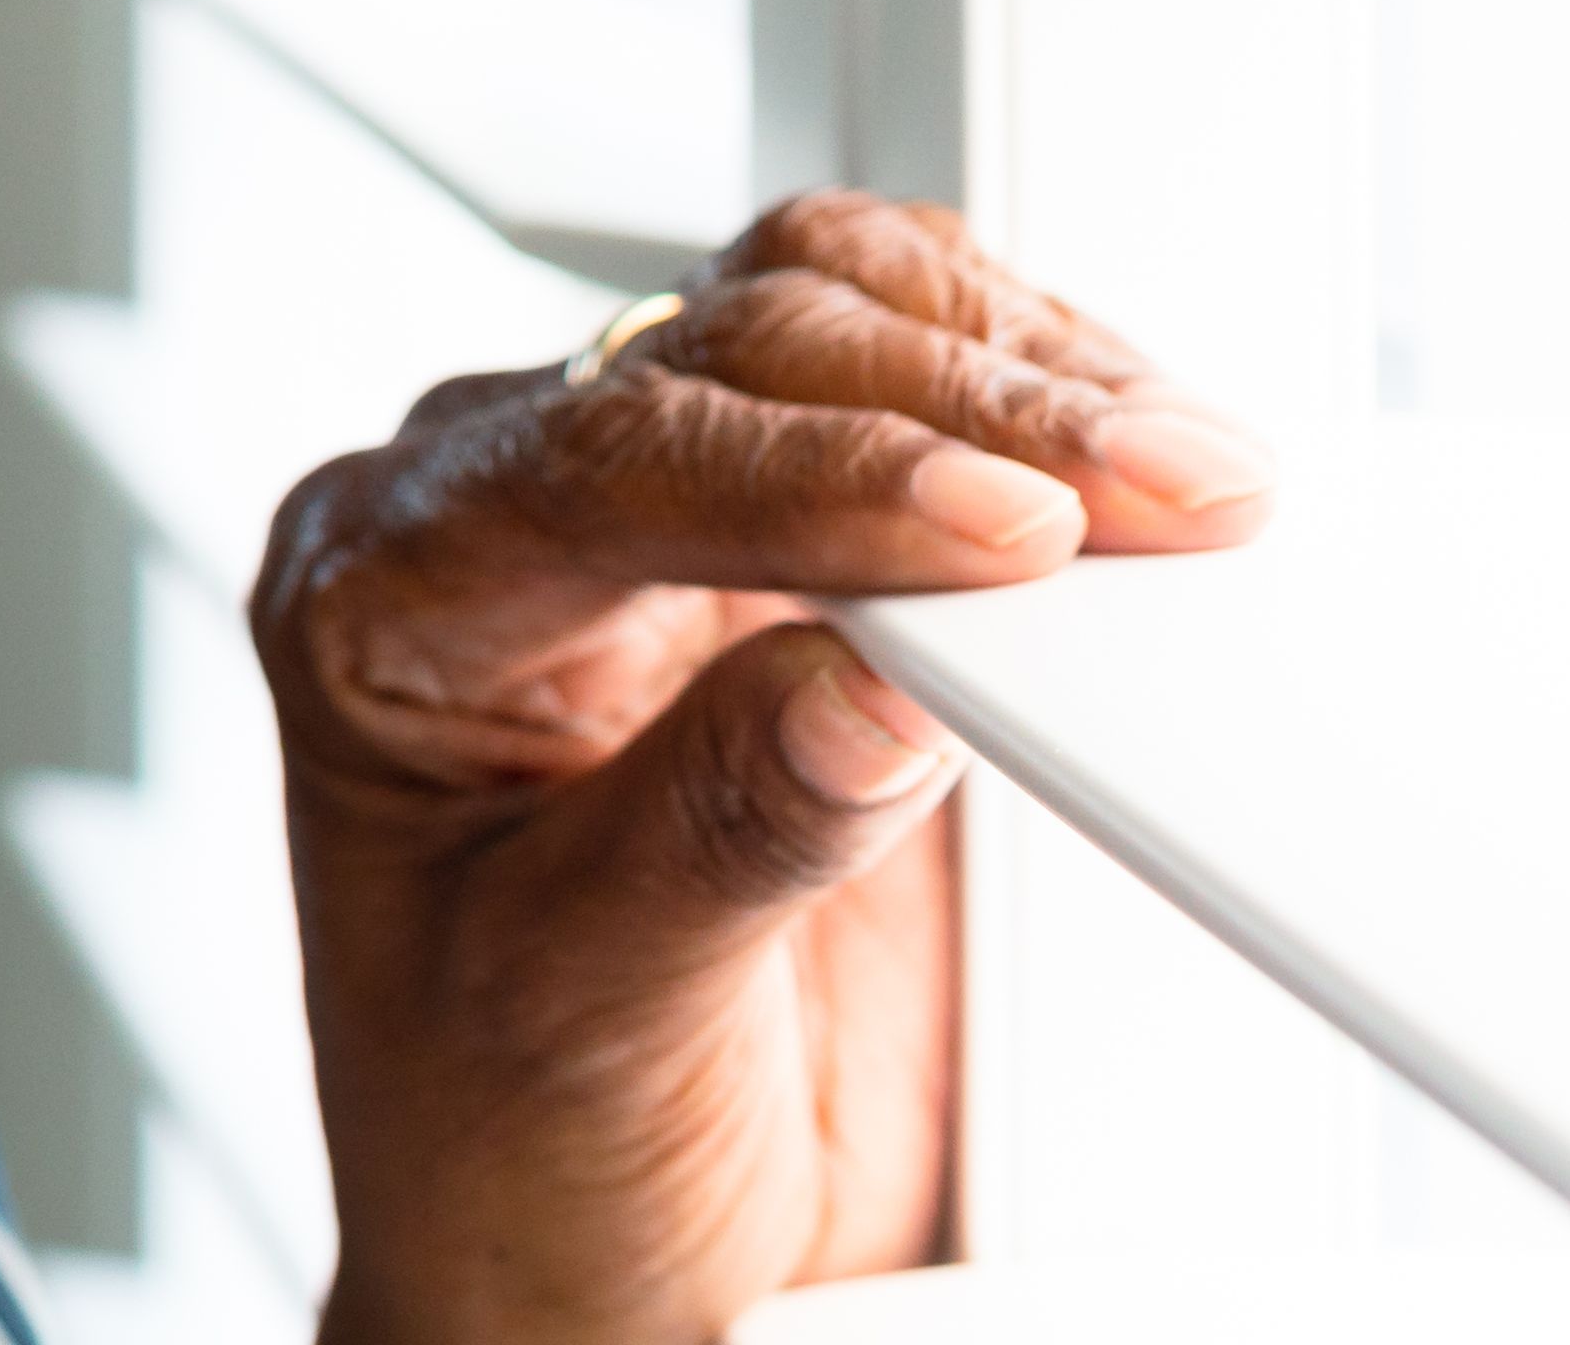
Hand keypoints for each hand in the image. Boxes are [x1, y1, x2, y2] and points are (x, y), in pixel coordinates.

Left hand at [256, 190, 1269, 1344]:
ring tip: (1189, 466)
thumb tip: (881, 685)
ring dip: (1019, 371)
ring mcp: (652, 520)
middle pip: (730, 355)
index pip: (599, 466)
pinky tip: (1136, 456)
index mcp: (380, 599)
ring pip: (823, 319)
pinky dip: (1035, 409)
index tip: (1008, 532)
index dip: (820, 479)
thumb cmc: (508, 1142)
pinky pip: (912, 405)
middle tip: (1163, 484)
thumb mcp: (587, 1010)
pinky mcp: (798, 558)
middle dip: (965, 406)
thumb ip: (720, 835)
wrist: (582, 1261)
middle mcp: (500, 516)